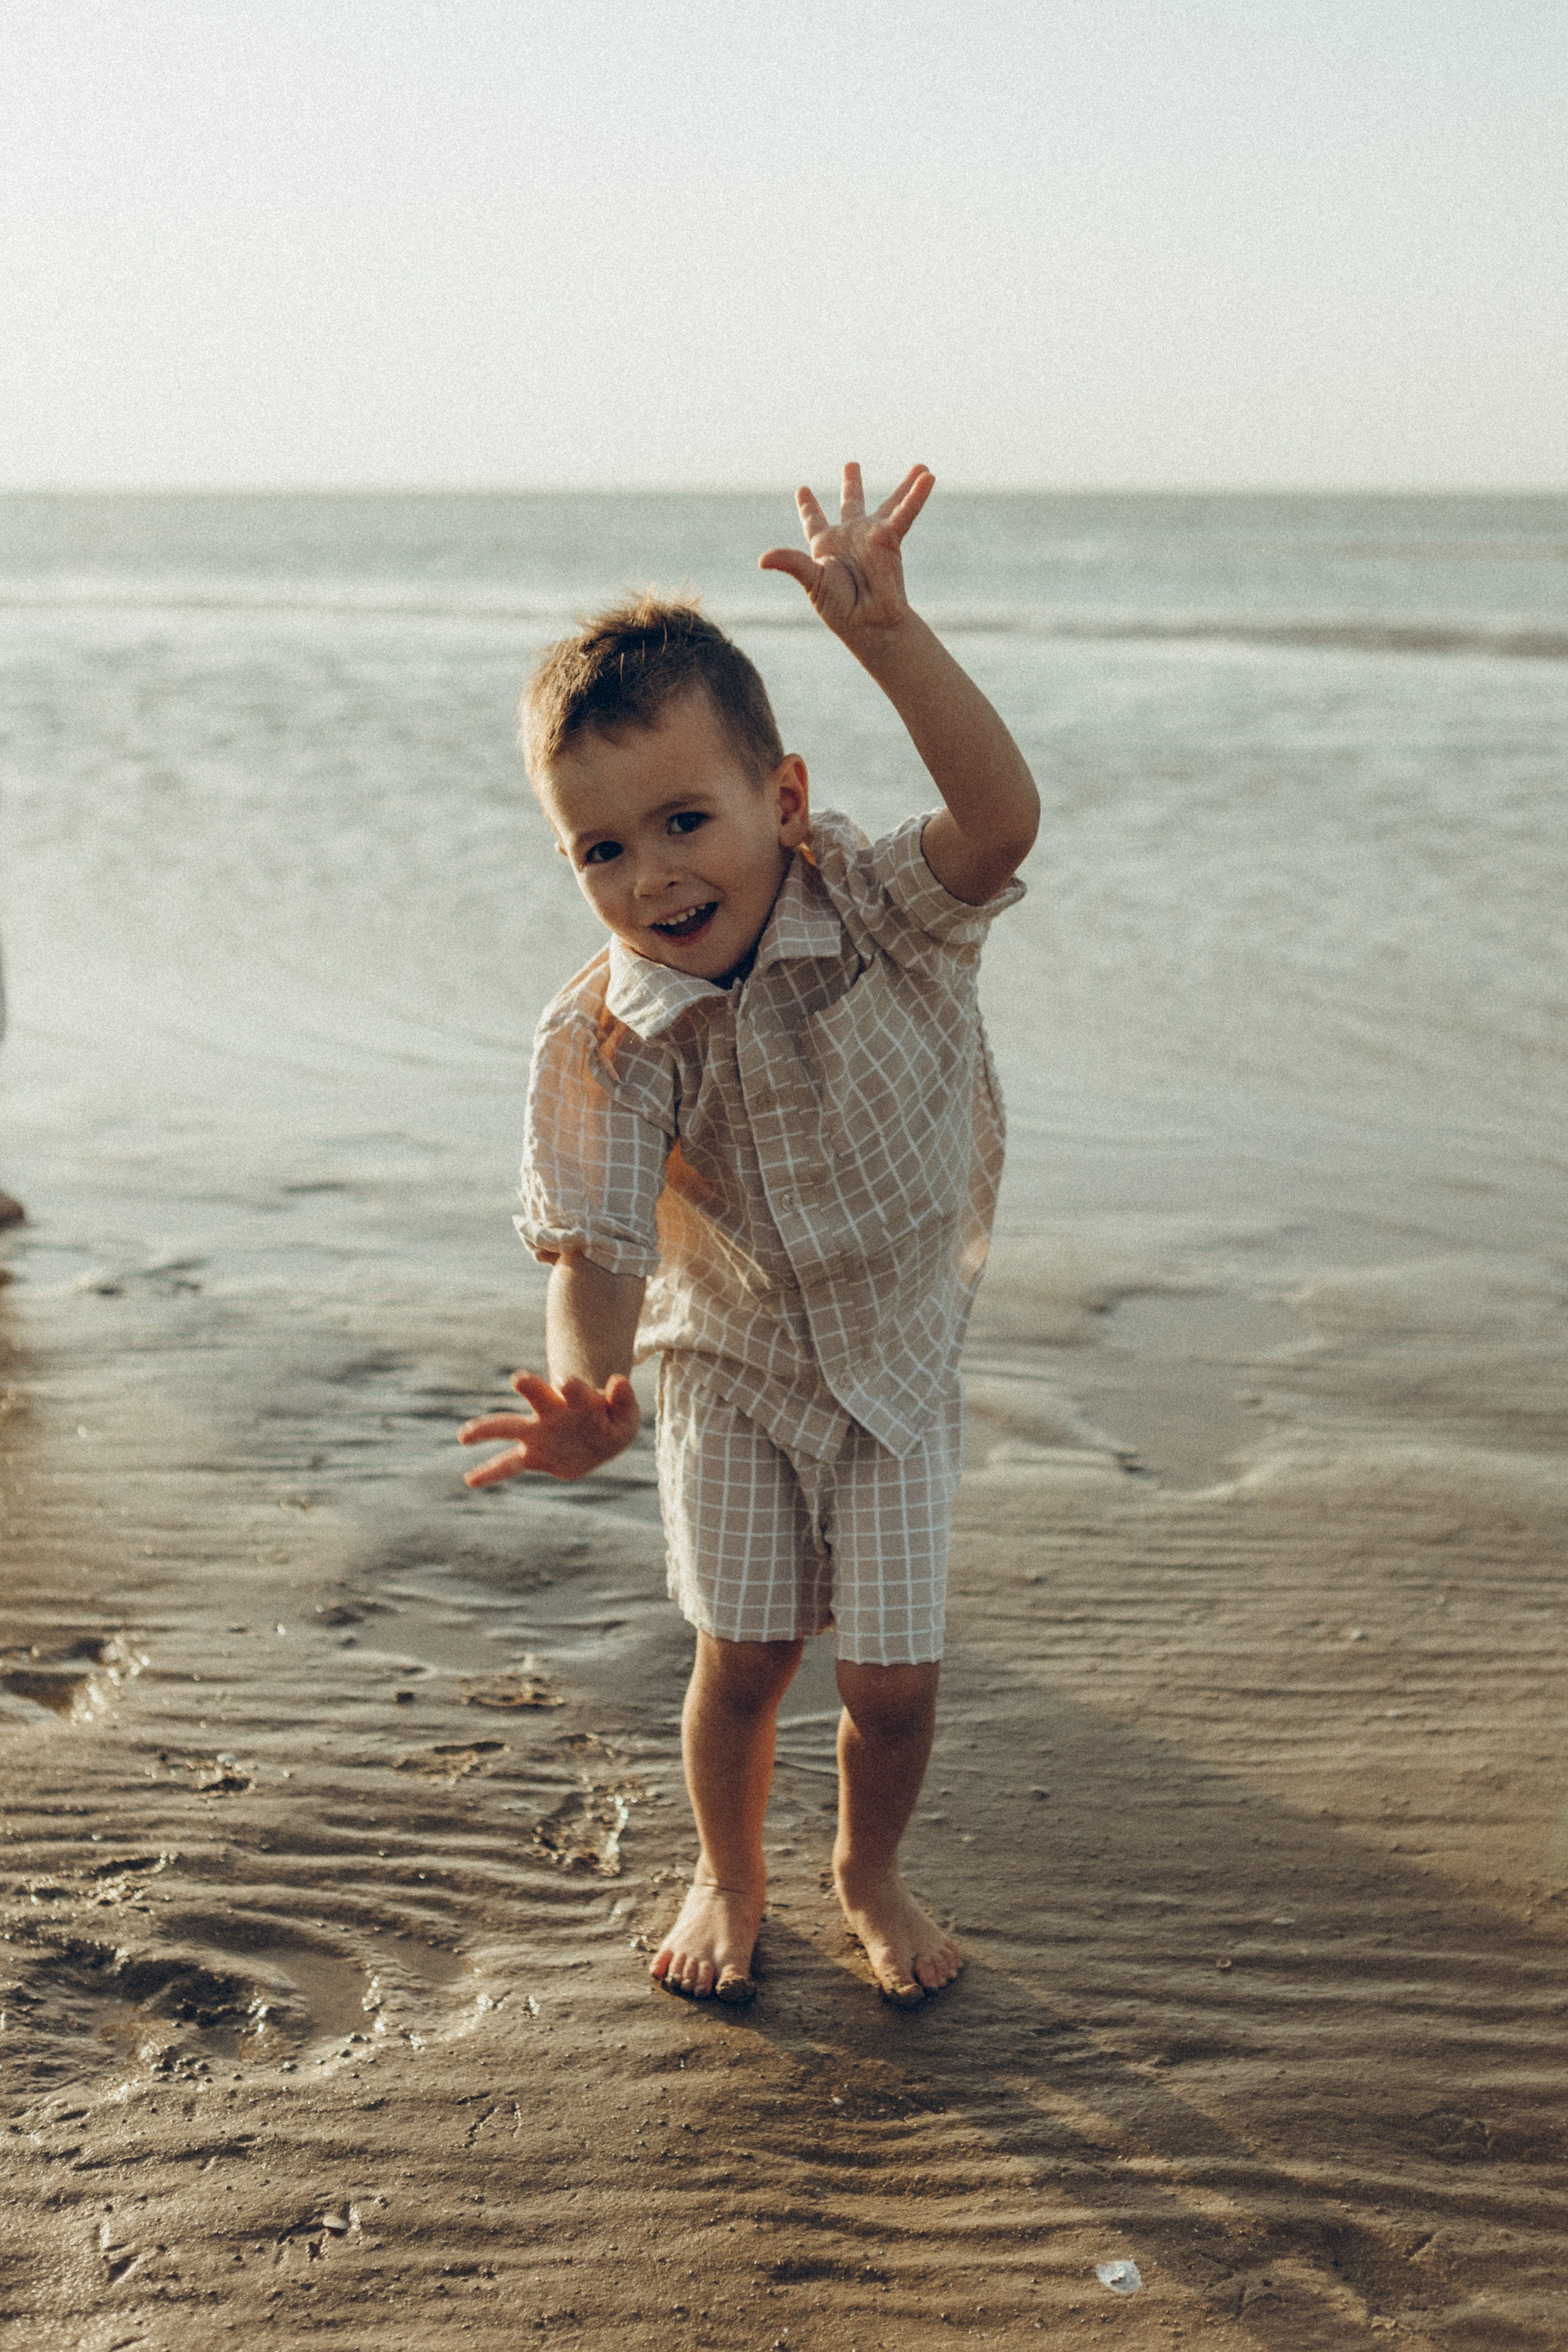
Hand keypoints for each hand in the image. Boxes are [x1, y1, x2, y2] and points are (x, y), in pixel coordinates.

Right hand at [458, 1370, 639, 1485]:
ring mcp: (537, 1433)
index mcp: (575, 1399)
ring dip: (487, 1429)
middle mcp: (550, 1411)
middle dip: (530, 1389)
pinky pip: (507, 1465)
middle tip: (519, 1379)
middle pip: (536, 1397)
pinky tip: (469, 1481)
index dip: (570, 1386)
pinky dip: (489, 1473)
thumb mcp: (627, 1414)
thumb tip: (619, 1381)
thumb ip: (624, 1400)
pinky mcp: (533, 1456)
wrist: (600, 1439)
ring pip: (508, 1427)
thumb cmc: (612, 1420)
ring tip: (463, 1436)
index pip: (571, 1389)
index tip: (565, 1381)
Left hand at [758, 461, 933, 642]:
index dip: (809, 507)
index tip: (802, 490)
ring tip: (919, 467)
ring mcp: (872, 536)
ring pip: (888, 504)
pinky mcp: (891, 538)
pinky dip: (916, 495)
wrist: (869, 620)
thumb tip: (762, 559)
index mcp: (825, 547)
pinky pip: (904, 512)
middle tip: (852, 465)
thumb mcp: (812, 581)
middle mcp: (850, 538)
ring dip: (902, 486)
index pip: (814, 521)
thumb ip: (791, 563)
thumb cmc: (839, 606)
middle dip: (851, 485)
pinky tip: (927, 477)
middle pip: (850, 503)